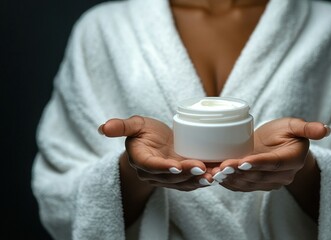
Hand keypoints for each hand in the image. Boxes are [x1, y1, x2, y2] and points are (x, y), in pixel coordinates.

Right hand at [99, 115, 213, 190]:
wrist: (154, 143)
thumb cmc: (144, 132)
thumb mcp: (135, 125)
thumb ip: (122, 126)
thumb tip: (102, 128)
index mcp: (141, 160)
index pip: (151, 166)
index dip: (163, 167)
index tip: (176, 166)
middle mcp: (153, 174)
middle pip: (170, 177)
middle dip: (187, 174)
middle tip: (202, 168)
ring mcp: (167, 179)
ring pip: (182, 183)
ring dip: (197, 180)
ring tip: (212, 175)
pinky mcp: (179, 179)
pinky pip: (190, 183)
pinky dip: (202, 181)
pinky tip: (215, 176)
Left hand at [211, 117, 329, 190]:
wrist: (277, 145)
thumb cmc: (285, 133)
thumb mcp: (295, 126)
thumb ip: (307, 128)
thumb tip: (326, 129)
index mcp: (293, 159)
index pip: (274, 163)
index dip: (258, 163)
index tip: (242, 161)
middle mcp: (282, 175)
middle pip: (258, 176)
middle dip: (238, 172)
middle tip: (221, 167)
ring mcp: (270, 183)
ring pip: (248, 183)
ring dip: (230, 179)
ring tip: (215, 172)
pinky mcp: (257, 186)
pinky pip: (242, 187)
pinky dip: (228, 183)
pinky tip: (214, 177)